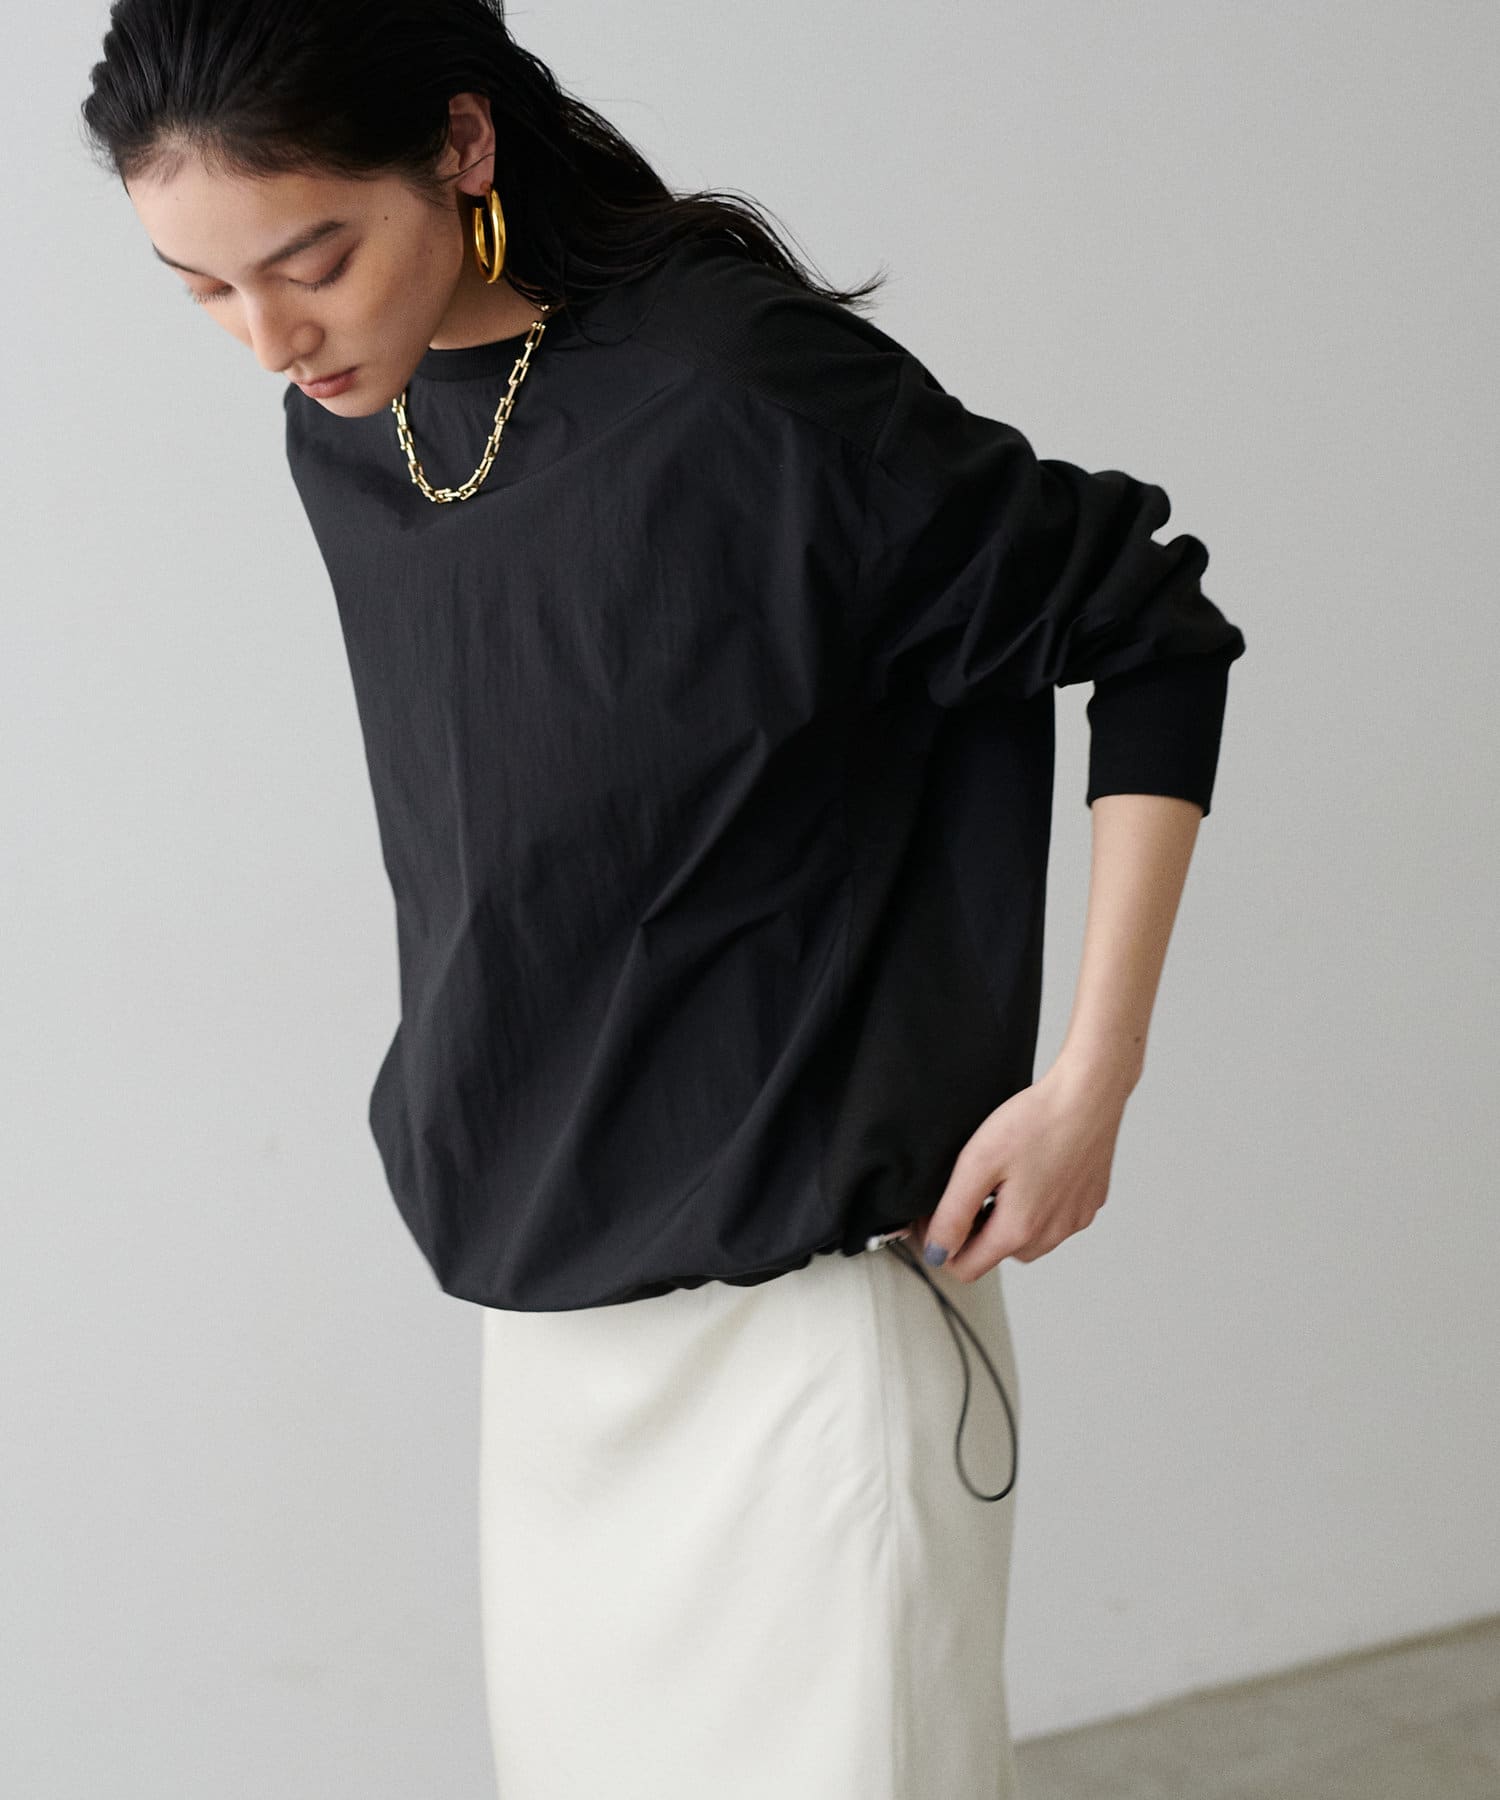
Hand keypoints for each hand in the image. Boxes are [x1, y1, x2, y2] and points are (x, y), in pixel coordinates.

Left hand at [908, 1053, 1134, 1280]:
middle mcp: (1051, 1235)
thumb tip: (938, 1253)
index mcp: (1019, 1230)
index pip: (967, 1268)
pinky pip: (1054, 1220)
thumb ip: (953, 1214)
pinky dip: (1037, 1206)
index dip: (941, 1246)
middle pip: (996, 1254)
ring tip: (1003, 1176)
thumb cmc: (1035, 1121)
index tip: (935, 1213)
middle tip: (971, 1185)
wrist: (1089, 1093)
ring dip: (1007, 1220)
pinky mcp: (1089, 1204)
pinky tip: (1033, 1170)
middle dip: (975, 1230)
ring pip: (1027, 1239)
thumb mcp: (977, 1163)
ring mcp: (1074, 1221)